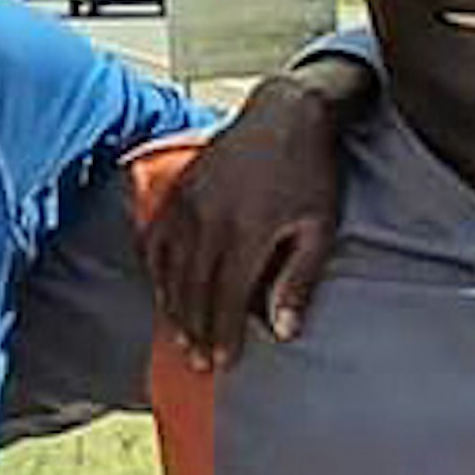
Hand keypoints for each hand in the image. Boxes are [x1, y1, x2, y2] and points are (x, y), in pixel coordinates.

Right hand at [142, 61, 362, 365]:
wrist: (286, 112)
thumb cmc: (310, 172)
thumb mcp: (319, 227)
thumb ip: (299, 280)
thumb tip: (283, 332)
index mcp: (247, 230)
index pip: (225, 297)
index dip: (220, 334)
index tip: (221, 362)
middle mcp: (209, 216)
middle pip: (192, 288)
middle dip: (195, 330)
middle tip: (198, 361)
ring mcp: (188, 199)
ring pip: (169, 267)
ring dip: (172, 306)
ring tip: (180, 337)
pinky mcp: (179, 187)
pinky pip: (155, 236)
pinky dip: (154, 268)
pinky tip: (162, 288)